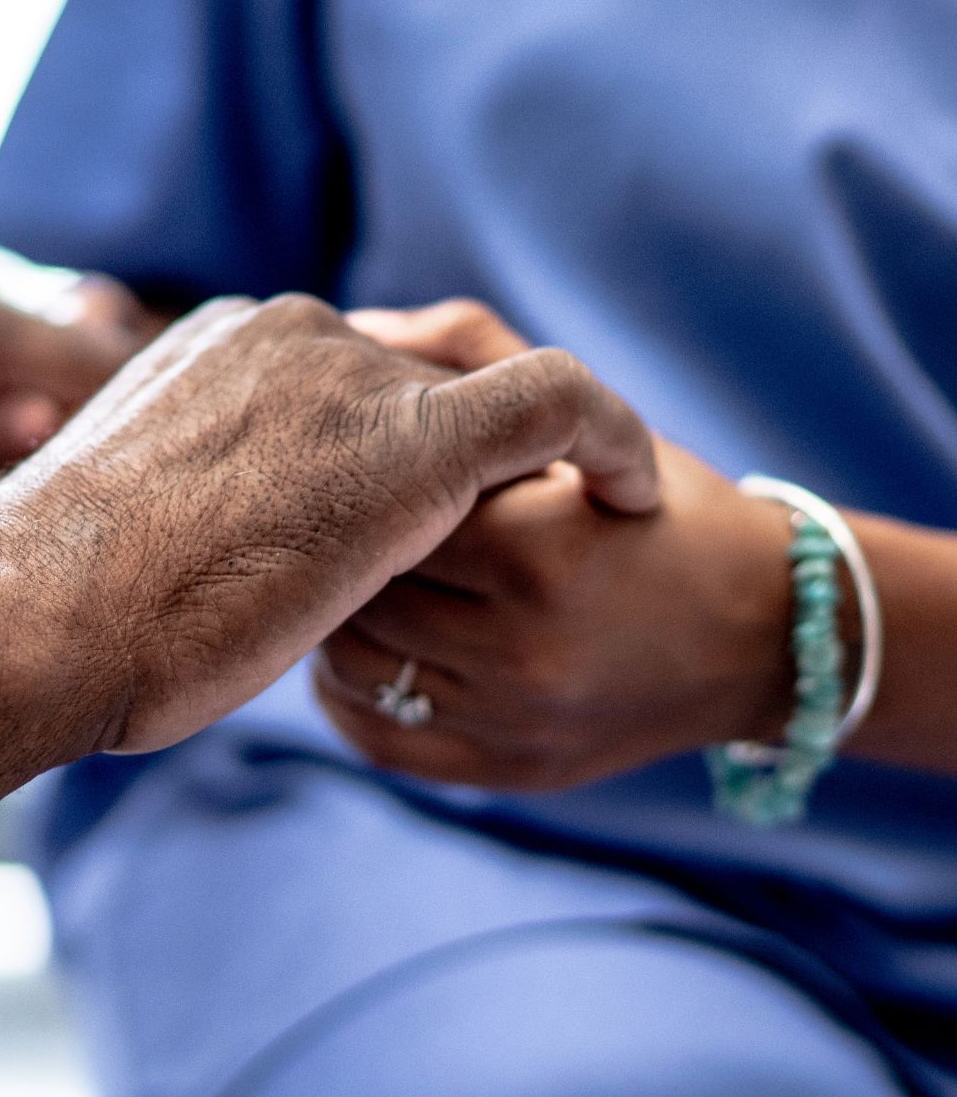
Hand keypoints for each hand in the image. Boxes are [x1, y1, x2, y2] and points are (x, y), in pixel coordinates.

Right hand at [0, 292, 659, 755]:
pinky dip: (609, 438)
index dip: (391, 442)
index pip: (346, 377)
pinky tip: (635, 497)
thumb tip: (189, 555)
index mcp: (225, 346)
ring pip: (484, 395)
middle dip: (464, 450)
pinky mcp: (411, 442)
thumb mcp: (126, 529)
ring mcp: (350, 380)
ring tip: (582, 524)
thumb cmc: (57, 610)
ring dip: (532, 464)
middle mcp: (293, 335)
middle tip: (520, 526)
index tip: (417, 517)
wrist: (36, 618)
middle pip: (420, 376)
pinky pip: (558, 402)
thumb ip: (189, 504)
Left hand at [314, 300, 792, 790]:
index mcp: (541, 548)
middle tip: (333, 520)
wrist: (763, 634)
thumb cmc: (666, 512)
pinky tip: (369, 652)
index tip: (358, 460)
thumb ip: (477, 357)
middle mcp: (524, 646)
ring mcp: (512, 720)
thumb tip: (358, 326)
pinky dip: (348, 694)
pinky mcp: (506, 770)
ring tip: (350, 583)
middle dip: (340, 548)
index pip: (388, 504)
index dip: (363, 476)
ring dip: (337, 620)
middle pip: (360, 590)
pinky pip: (376, 736)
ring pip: (353, 667)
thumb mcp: (592, 422)